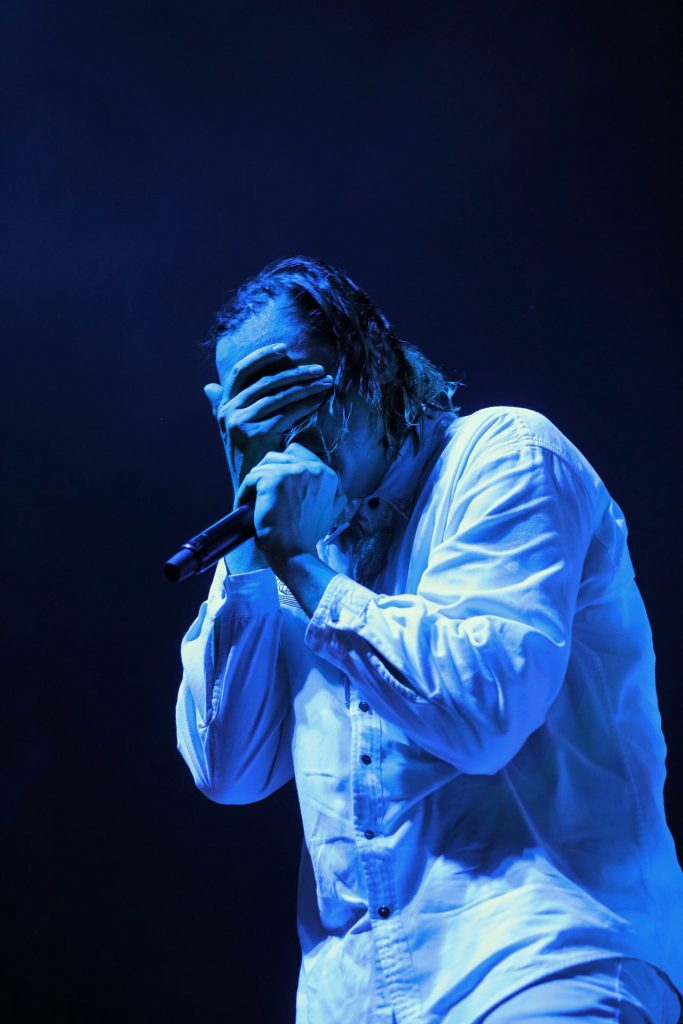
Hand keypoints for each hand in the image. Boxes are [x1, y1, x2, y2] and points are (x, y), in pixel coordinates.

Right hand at [204, 344, 333, 500]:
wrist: (249, 491)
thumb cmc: (246, 461)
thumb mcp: (230, 431)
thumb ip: (222, 407)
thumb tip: (209, 387)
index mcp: (223, 407)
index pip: (239, 372)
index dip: (261, 356)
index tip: (284, 348)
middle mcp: (228, 412)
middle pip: (265, 381)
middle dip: (295, 372)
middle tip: (319, 369)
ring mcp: (240, 423)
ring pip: (279, 395)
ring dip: (306, 386)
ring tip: (326, 382)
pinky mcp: (256, 434)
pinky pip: (287, 412)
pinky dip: (306, 404)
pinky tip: (320, 399)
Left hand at [235, 443, 346, 567]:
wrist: (296, 554)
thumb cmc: (305, 537)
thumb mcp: (327, 511)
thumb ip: (326, 493)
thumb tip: (324, 484)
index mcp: (327, 475)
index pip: (296, 453)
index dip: (280, 468)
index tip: (271, 486)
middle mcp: (313, 469)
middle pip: (276, 458)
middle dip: (265, 475)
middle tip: (258, 495)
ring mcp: (293, 473)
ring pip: (262, 468)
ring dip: (253, 485)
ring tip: (249, 503)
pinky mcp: (274, 480)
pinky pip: (250, 479)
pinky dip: (243, 494)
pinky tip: (242, 507)